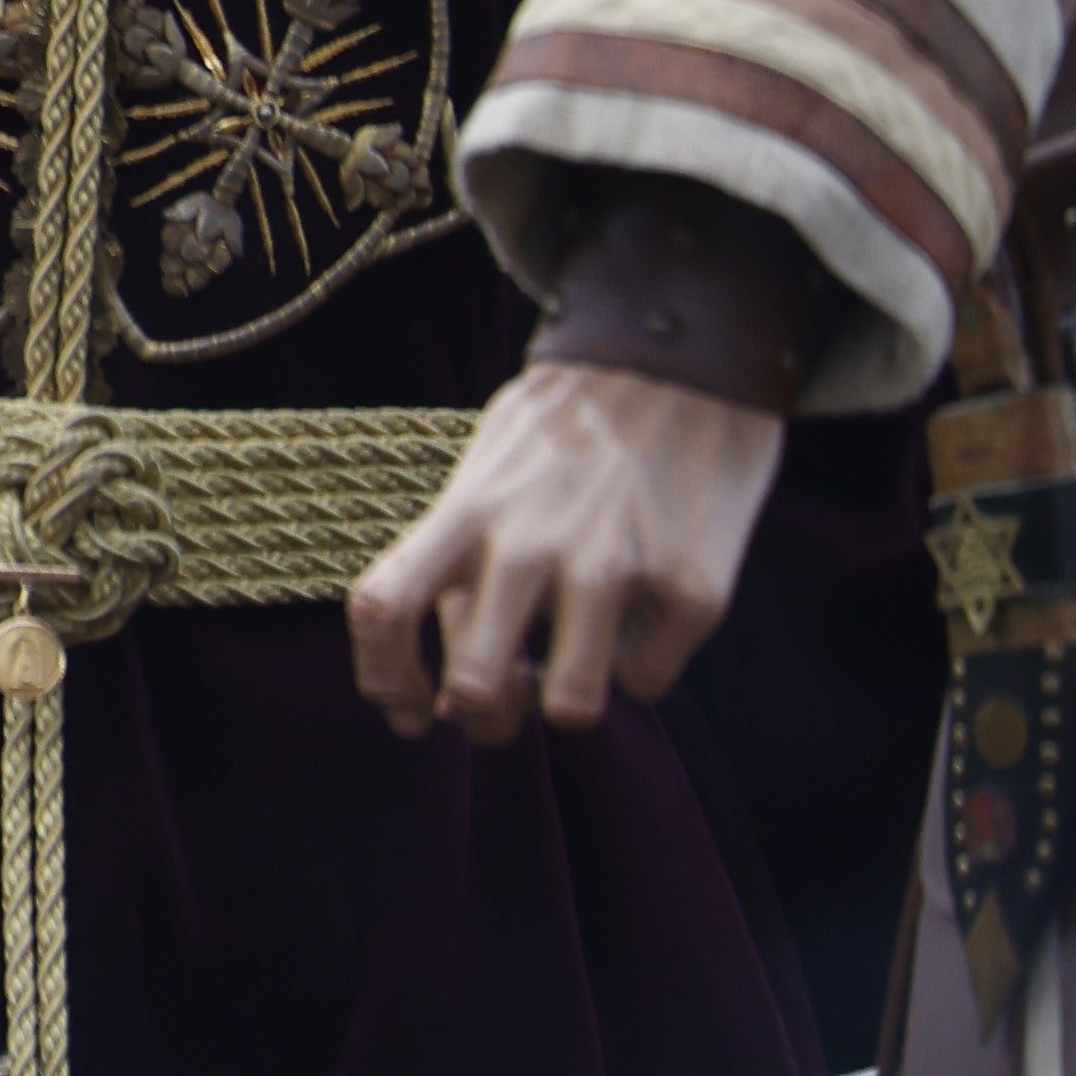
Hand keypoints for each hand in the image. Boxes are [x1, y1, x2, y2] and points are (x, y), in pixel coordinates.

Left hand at [344, 361, 785, 743]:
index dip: (385, 680)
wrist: (685, 354)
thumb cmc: (571, 428)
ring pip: (569, 709)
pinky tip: (648, 608)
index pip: (383, 608)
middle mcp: (530, 543)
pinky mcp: (692, 588)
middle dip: (486, 721)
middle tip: (506, 703)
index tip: (411, 713)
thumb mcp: (489, 469)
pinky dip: (644, 662)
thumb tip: (444, 691)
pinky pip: (649, 680)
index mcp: (467, 509)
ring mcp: (613, 568)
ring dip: (569, 699)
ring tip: (581, 658)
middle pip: (474, 688)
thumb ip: (459, 559)